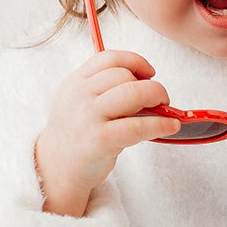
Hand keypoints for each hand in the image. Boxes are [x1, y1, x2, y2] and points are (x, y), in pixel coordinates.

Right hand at [36, 50, 181, 205]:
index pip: (110, 58)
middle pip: (125, 75)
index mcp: (75, 82)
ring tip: (165, 109)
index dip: (136, 61)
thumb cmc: (77, 133)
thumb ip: (104, 87)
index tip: (149, 72)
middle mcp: (79, 95)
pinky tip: (170, 126)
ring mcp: (88, 117)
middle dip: (150, 84)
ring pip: (133, 93)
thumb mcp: (79, 101)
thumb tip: (148, 82)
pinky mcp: (100, 140)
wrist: (56, 168)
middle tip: (160, 98)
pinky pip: (137, 125)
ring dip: (157, 97)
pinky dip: (160, 124)